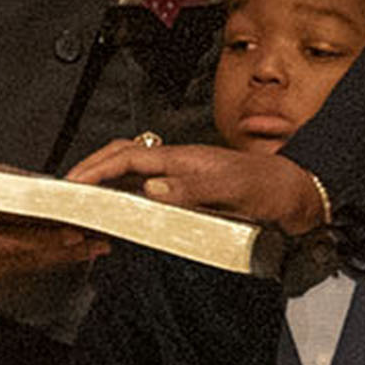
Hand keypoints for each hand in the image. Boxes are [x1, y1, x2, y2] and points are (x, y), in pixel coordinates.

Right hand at [0, 146, 109, 294]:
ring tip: (84, 250)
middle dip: (60, 254)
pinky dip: (24, 261)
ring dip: (47, 260)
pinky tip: (48, 255)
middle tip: (97, 245)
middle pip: (17, 264)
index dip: (47, 241)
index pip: (11, 245)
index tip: (77, 235)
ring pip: (10, 270)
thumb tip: (37, 185)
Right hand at [59, 137, 329, 234]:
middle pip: (124, 155)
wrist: (296, 194)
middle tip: (68, 189)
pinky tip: (121, 208)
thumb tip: (151, 188)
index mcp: (184, 158)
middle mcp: (179, 163)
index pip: (129, 157)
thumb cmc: (270, 189)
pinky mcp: (189, 190)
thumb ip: (195, 188)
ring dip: (106, 179)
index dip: (97, 169)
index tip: (73, 183)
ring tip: (84, 197)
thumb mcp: (236, 189)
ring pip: (134, 169)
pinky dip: (126, 193)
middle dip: (92, 167)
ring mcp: (183, 176)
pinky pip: (148, 187)